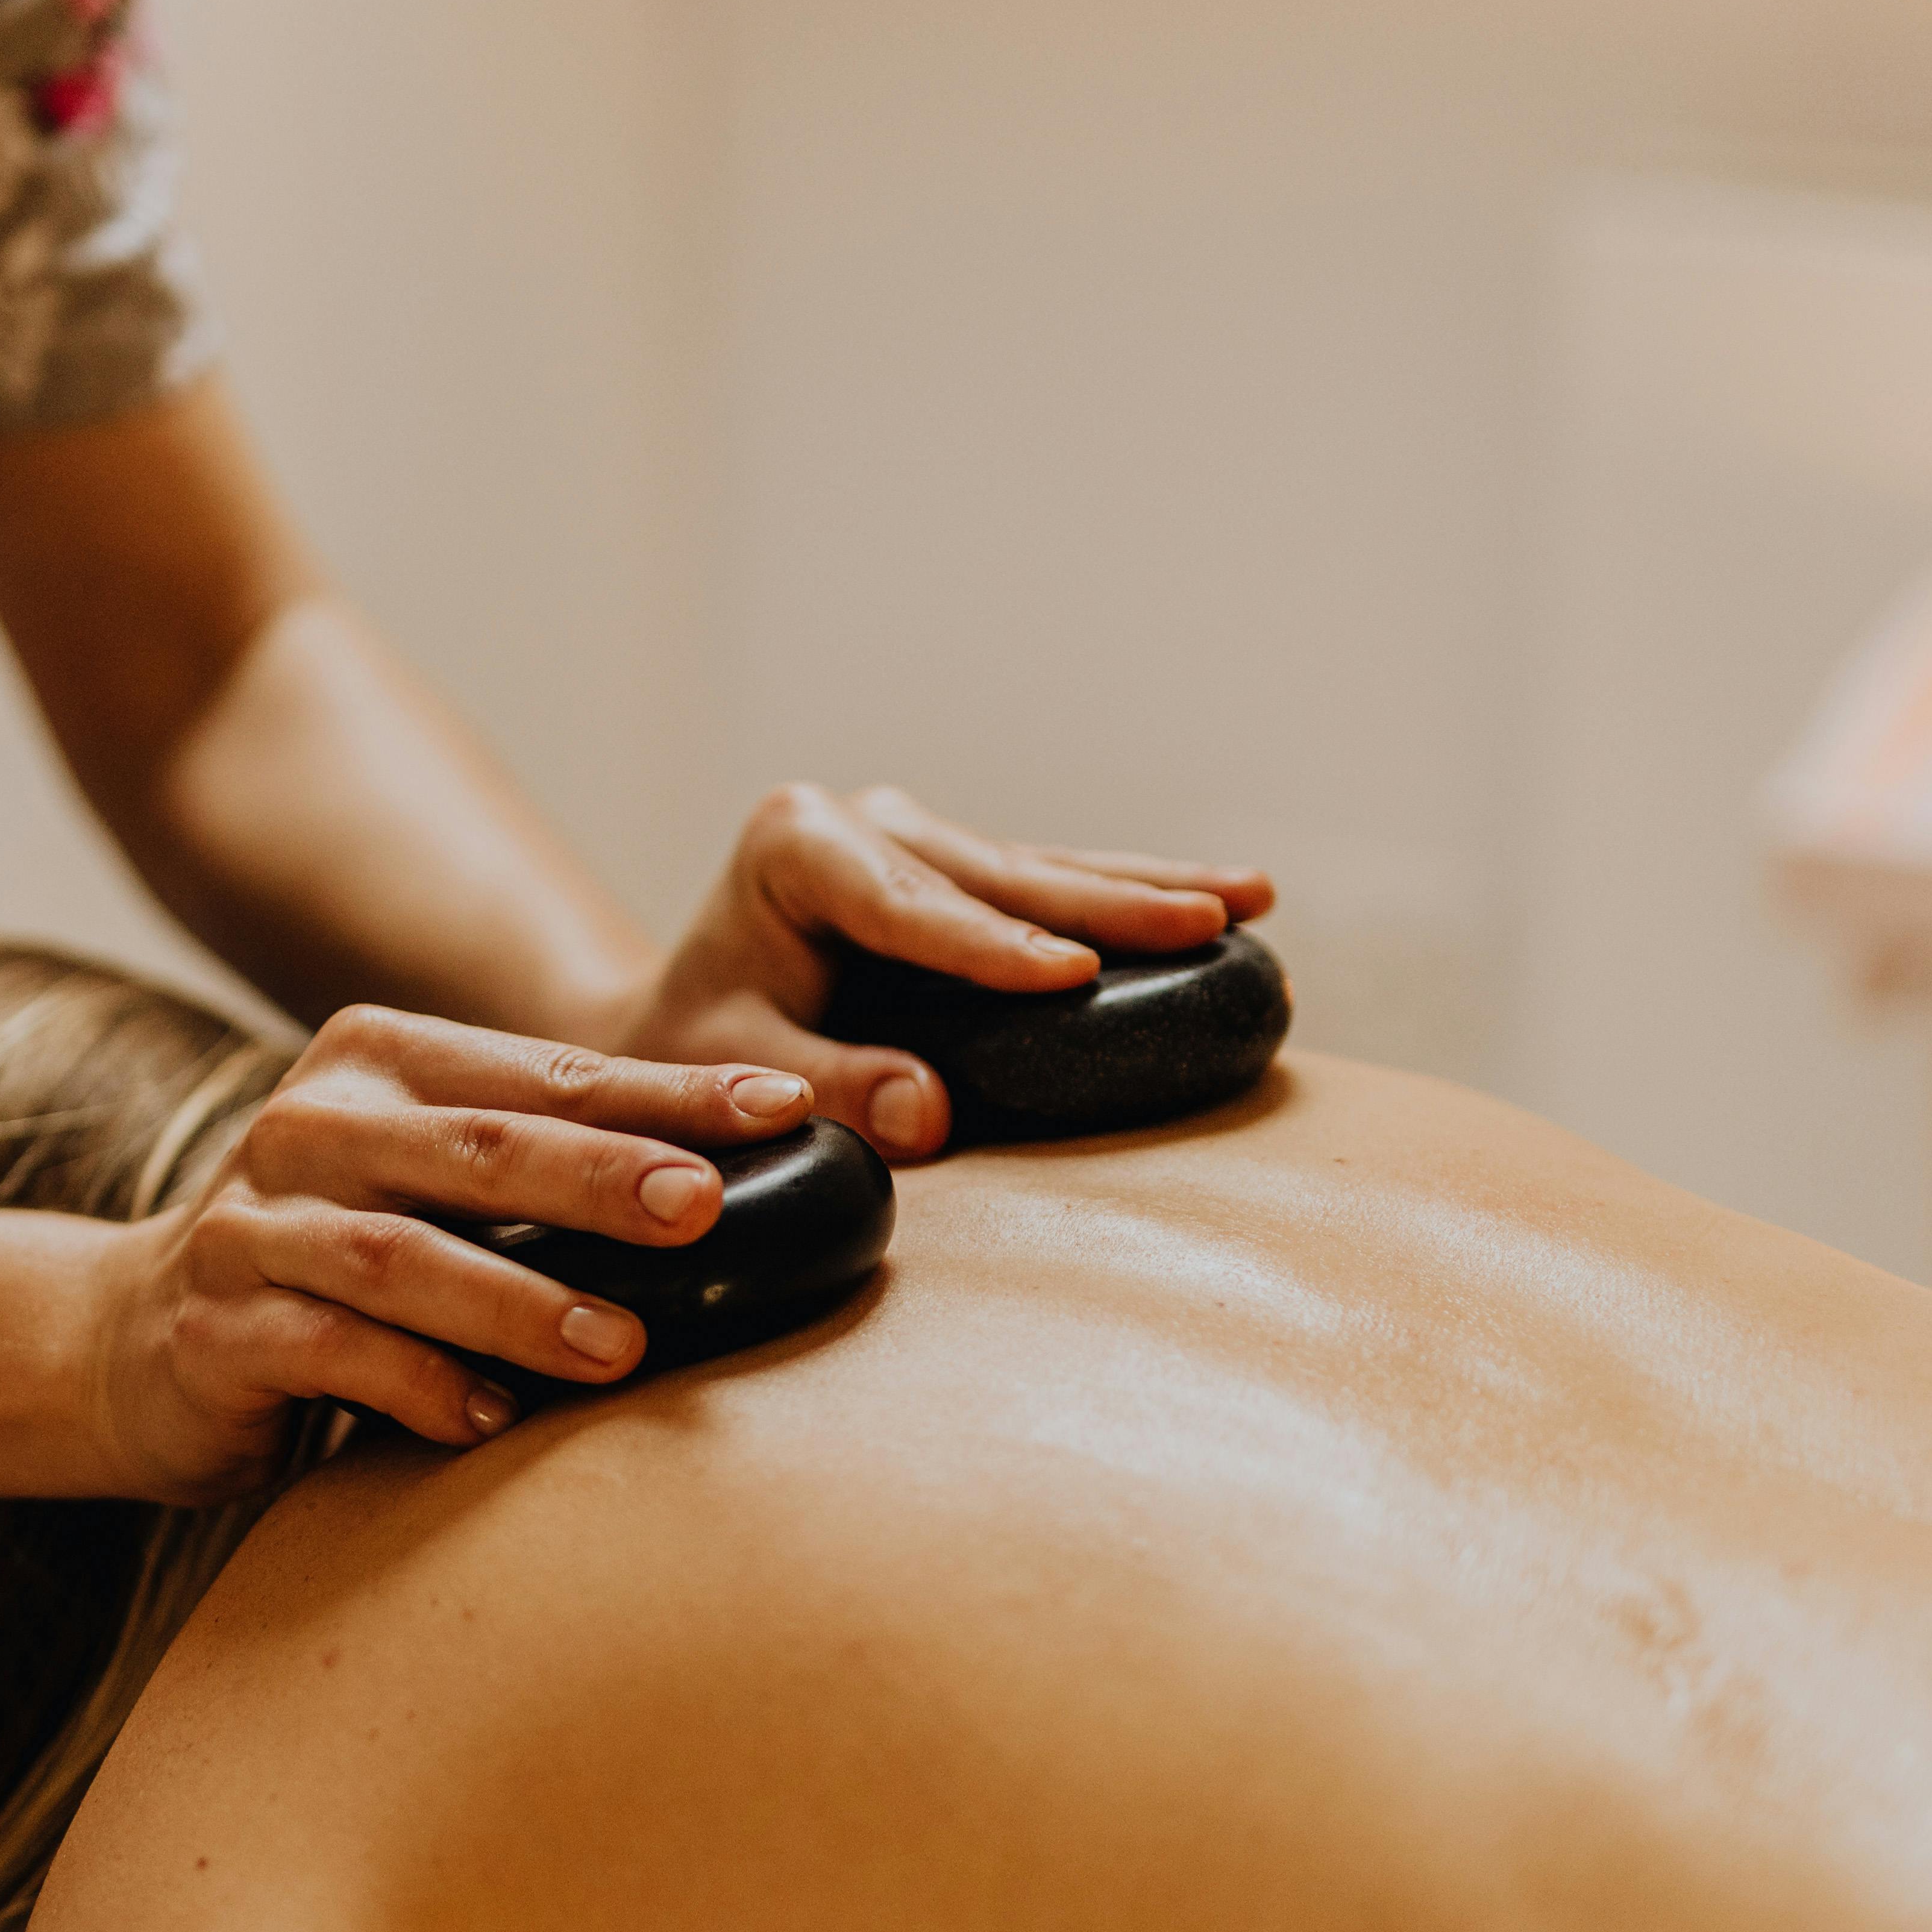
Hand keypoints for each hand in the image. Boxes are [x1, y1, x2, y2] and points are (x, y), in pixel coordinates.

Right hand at [86, 1006, 815, 1499]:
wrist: (130, 1339)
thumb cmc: (334, 1257)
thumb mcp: (431, 1184)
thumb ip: (544, 1166)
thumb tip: (743, 1174)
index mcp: (379, 1061)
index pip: (549, 1076)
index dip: (669, 1093)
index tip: (786, 1110)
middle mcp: (307, 1125)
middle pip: (481, 1148)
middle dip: (604, 1176)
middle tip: (709, 1207)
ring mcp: (250, 1227)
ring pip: (403, 1257)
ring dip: (522, 1304)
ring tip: (626, 1347)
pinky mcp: (214, 1329)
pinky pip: (330, 1356)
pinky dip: (418, 1387)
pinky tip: (491, 1420)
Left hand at [602, 785, 1272, 1158]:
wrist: (679, 1020)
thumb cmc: (694, 1047)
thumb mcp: (727, 1071)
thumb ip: (821, 1086)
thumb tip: (928, 1111)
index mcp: (795, 847)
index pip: (907, 907)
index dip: (992, 945)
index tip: (1073, 973)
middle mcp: (863, 820)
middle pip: (998, 875)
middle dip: (1109, 901)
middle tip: (1207, 918)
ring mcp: (916, 834)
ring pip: (1045, 869)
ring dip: (1151, 886)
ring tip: (1252, 898)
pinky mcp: (955, 864)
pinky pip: (1051, 886)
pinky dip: (1133, 896)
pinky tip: (1223, 901)